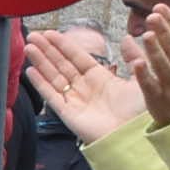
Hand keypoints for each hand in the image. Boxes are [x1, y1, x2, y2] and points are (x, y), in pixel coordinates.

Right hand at [24, 27, 147, 141]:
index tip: (51, 33)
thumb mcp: (141, 77)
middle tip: (33, 35)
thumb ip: (133, 56)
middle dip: (47, 49)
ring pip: (53, 76)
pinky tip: (31, 71)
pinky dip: (40, 83)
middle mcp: (85, 87)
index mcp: (101, 77)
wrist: (133, 136)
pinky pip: (51, 95)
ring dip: (40, 61)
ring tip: (28, 47)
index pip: (77, 56)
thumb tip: (128, 37)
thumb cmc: (139, 111)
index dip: (64, 44)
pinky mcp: (68, 113)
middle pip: (62, 64)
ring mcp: (75, 99)